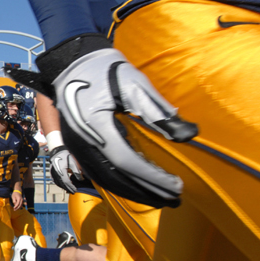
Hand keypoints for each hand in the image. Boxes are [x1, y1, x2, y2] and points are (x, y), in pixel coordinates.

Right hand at [5, 34, 197, 207]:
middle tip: (173, 200)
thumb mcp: (135, 84)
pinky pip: (95, 170)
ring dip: (130, 190)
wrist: (72, 60)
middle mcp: (82, 140)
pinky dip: (116, 181)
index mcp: (96, 126)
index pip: (127, 161)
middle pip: (114, 176)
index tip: (177, 185)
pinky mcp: (75, 143)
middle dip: (145, 191)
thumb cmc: (104, 68)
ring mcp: (76, 144)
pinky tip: (133, 185)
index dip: (152, 176)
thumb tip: (188, 135)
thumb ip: (159, 112)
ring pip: (103, 177)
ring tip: (156, 197)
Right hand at [48, 146, 79, 193]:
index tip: (75, 190)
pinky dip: (58, 183)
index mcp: (61, 171)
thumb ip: (77, 172)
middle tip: (73, 192)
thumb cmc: (66, 156)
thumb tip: (81, 179)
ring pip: (57, 182)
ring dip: (63, 187)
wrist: (57, 150)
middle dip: (67, 188)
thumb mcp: (73, 163)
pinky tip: (62, 184)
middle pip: (62, 184)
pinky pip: (54, 179)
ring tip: (68, 189)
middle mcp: (56, 173)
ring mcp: (52, 172)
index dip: (71, 187)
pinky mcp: (51, 171)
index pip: (66, 182)